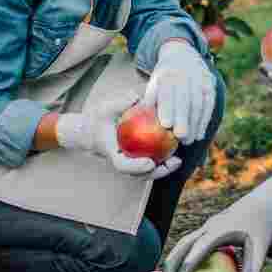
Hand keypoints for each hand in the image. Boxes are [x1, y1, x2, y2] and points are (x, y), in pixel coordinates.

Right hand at [56, 92, 182, 179]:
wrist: (93, 129)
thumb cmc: (99, 118)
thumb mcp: (106, 108)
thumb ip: (120, 104)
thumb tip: (136, 97)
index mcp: (111, 152)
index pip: (123, 165)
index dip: (136, 167)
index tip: (149, 163)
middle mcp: (121, 161)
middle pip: (139, 174)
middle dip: (157, 172)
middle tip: (172, 163)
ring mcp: (129, 163)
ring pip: (147, 173)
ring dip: (163, 169)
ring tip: (177, 161)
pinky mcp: (136, 160)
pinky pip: (151, 163)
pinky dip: (163, 160)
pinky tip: (177, 151)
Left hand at [143, 40, 215, 144]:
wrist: (182, 56)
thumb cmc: (163, 80)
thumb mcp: (153, 85)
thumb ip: (149, 102)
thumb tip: (140, 125)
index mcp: (167, 73)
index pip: (168, 91)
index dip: (168, 107)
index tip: (166, 125)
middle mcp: (185, 74)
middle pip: (186, 98)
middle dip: (184, 119)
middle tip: (180, 137)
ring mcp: (200, 78)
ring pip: (199, 103)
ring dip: (195, 124)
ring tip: (188, 141)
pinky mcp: (210, 84)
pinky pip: (209, 104)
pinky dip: (204, 121)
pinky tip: (199, 135)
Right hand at [162, 176, 271, 271]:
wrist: (267, 199)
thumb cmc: (265, 220)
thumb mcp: (262, 243)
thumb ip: (254, 264)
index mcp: (221, 228)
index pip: (201, 245)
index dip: (191, 261)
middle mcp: (212, 225)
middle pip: (186, 242)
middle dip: (173, 260)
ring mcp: (211, 225)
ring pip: (187, 240)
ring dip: (175, 256)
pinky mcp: (213, 227)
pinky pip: (194, 241)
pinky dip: (185, 253)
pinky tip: (185, 266)